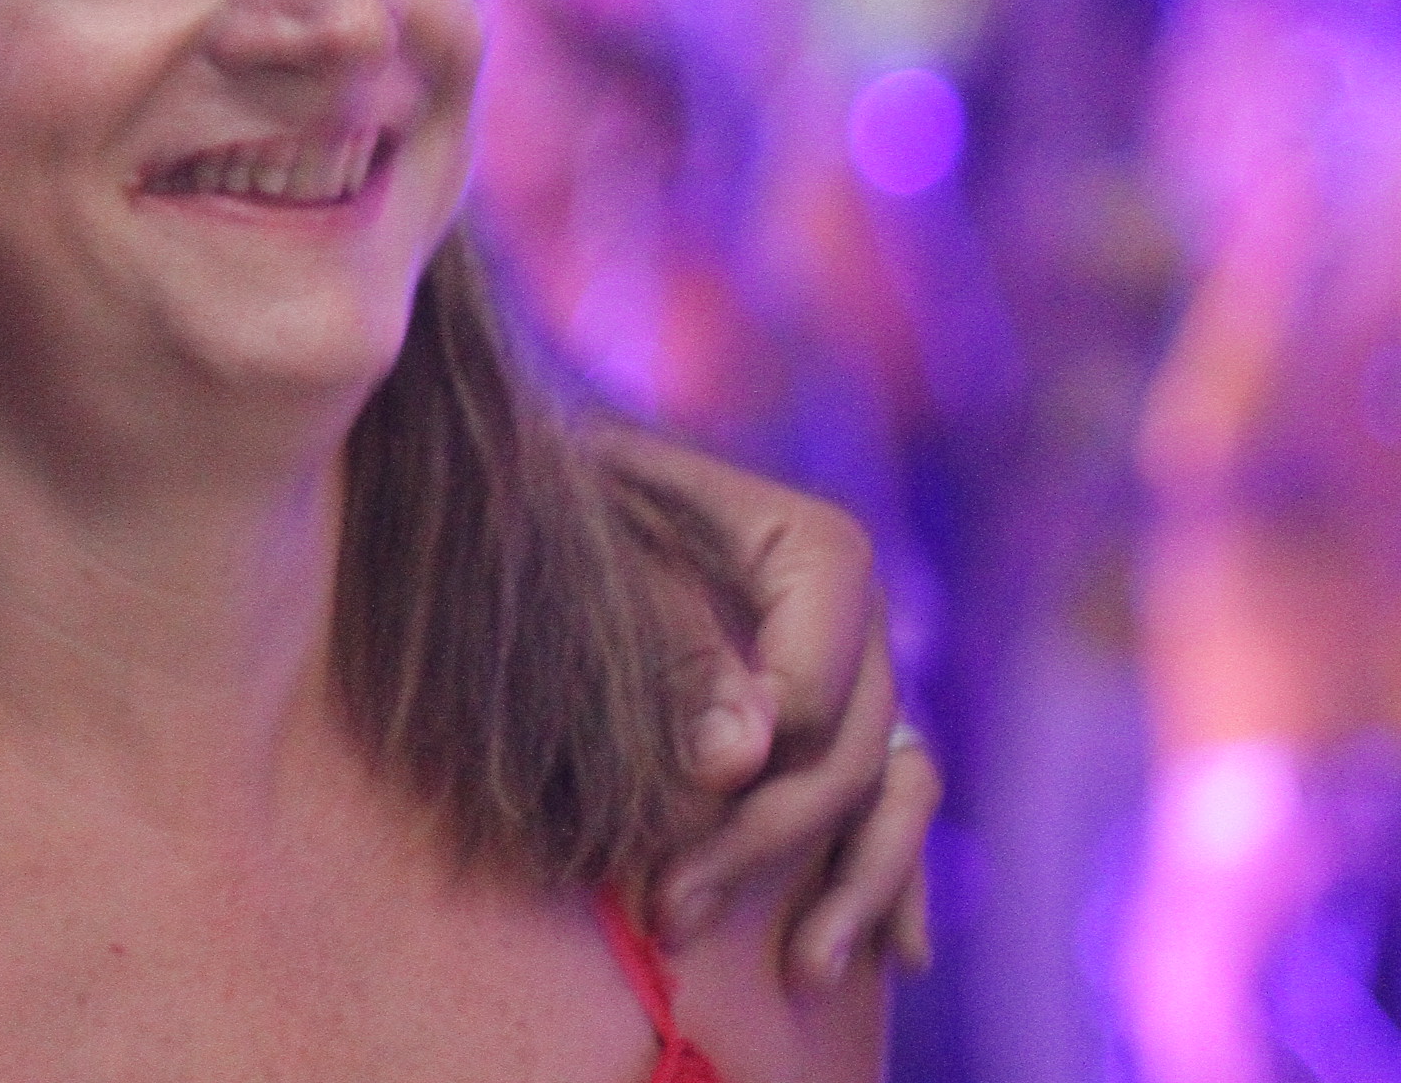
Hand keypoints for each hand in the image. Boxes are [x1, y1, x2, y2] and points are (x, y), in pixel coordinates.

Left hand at [608, 430, 939, 986]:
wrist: (562, 484)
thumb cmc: (573, 503)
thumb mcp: (605, 549)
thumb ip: (673, 646)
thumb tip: (738, 763)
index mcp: (817, 552)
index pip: (816, 686)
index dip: (764, 755)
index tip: (691, 803)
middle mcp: (860, 619)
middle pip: (843, 754)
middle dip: (764, 846)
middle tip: (672, 915)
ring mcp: (862, 677)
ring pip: (891, 795)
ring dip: (853, 891)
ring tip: (803, 974)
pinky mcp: (843, 726)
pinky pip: (893, 809)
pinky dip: (893, 881)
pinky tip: (897, 957)